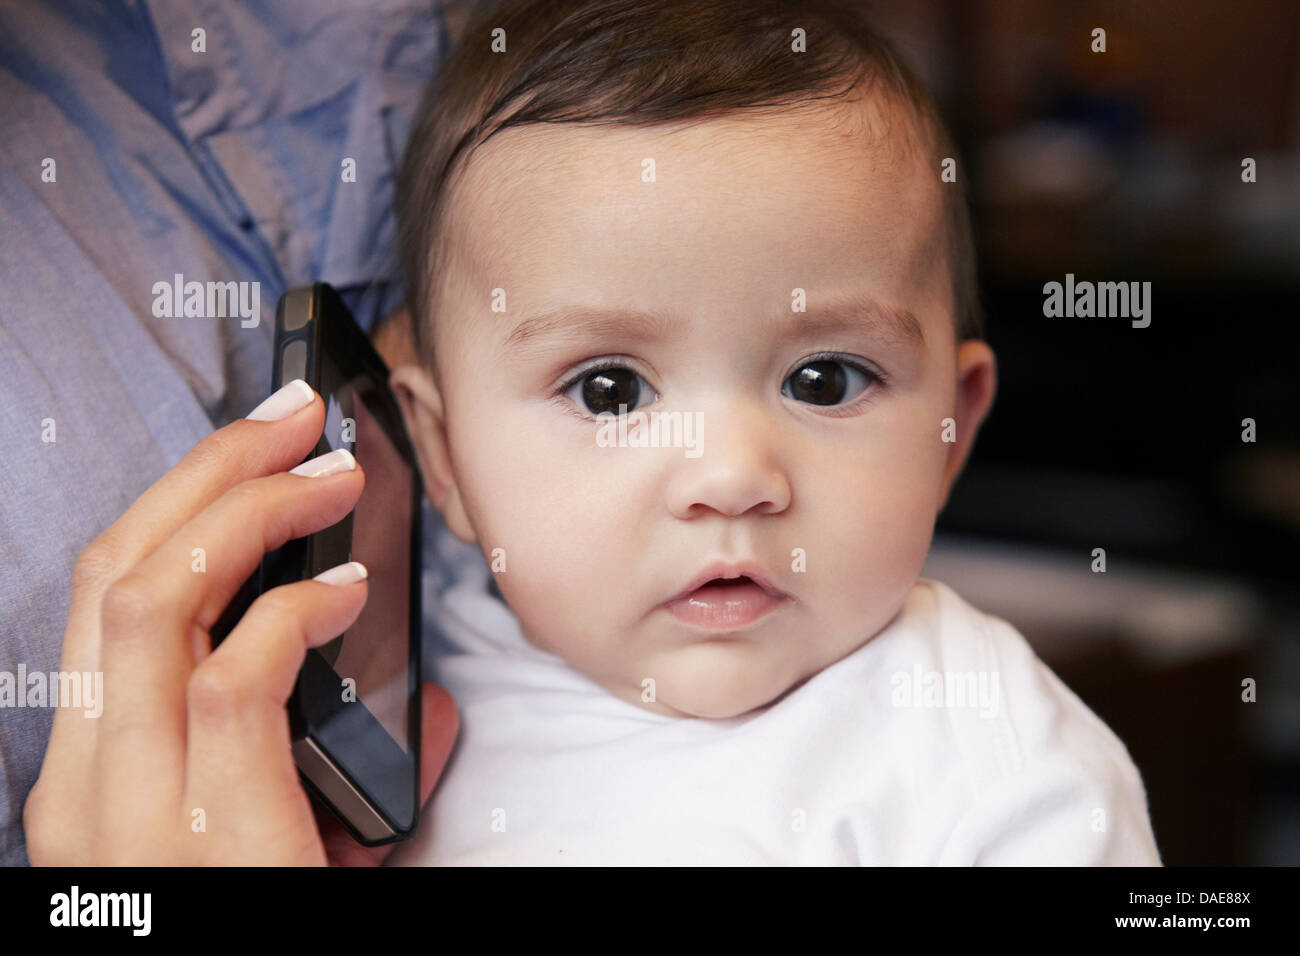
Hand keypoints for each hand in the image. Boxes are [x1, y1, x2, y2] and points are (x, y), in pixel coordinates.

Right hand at [23, 381, 457, 864]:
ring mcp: (126, 810)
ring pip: (149, 601)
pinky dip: (290, 612)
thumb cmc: (269, 917)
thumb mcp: (282, 838)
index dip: (177, 502)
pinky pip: (230, 681)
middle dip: (204, 473)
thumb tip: (418, 692)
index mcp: (93, 768)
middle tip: (288, 417)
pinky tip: (343, 588)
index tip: (253, 450)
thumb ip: (328, 757)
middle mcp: (85, 779)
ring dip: (244, 513)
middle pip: (115, 570)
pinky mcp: (200, 835)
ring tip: (326, 470)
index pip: (105, 596)